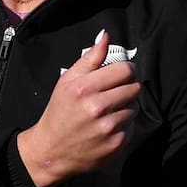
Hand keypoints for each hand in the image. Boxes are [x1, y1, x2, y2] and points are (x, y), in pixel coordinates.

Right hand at [17, 28, 140, 186]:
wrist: (51, 150)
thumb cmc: (59, 112)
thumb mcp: (67, 81)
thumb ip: (90, 59)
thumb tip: (106, 36)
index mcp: (85, 88)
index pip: (125, 69)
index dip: (128, 69)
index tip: (123, 73)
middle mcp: (98, 107)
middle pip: (135, 87)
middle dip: (128, 87)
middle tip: (116, 92)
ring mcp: (108, 128)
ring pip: (135, 107)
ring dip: (126, 107)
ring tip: (110, 111)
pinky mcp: (116, 144)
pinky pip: (132, 126)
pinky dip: (124, 125)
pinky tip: (108, 126)